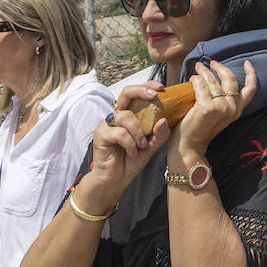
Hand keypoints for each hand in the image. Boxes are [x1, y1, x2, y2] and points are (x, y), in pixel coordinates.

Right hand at [81, 82, 170, 211]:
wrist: (115, 180)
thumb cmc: (131, 160)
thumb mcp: (151, 147)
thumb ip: (159, 135)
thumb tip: (164, 120)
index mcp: (130, 115)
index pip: (137, 94)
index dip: (147, 86)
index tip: (161, 87)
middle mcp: (118, 116)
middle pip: (126, 93)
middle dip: (141, 91)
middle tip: (155, 96)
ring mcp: (107, 124)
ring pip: (126, 116)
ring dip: (138, 131)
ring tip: (142, 145)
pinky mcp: (101, 135)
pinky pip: (120, 133)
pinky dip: (130, 143)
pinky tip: (132, 152)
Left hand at [171, 60, 257, 161]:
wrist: (189, 146)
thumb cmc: (200, 129)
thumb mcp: (219, 114)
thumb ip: (223, 100)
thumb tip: (215, 78)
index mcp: (237, 110)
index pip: (250, 89)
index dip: (251, 74)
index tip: (247, 63)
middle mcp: (232, 108)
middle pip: (230, 79)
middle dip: (220, 68)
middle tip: (211, 63)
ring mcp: (220, 107)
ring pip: (213, 81)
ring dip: (204, 71)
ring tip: (198, 68)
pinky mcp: (206, 107)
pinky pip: (200, 85)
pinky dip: (195, 79)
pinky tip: (192, 78)